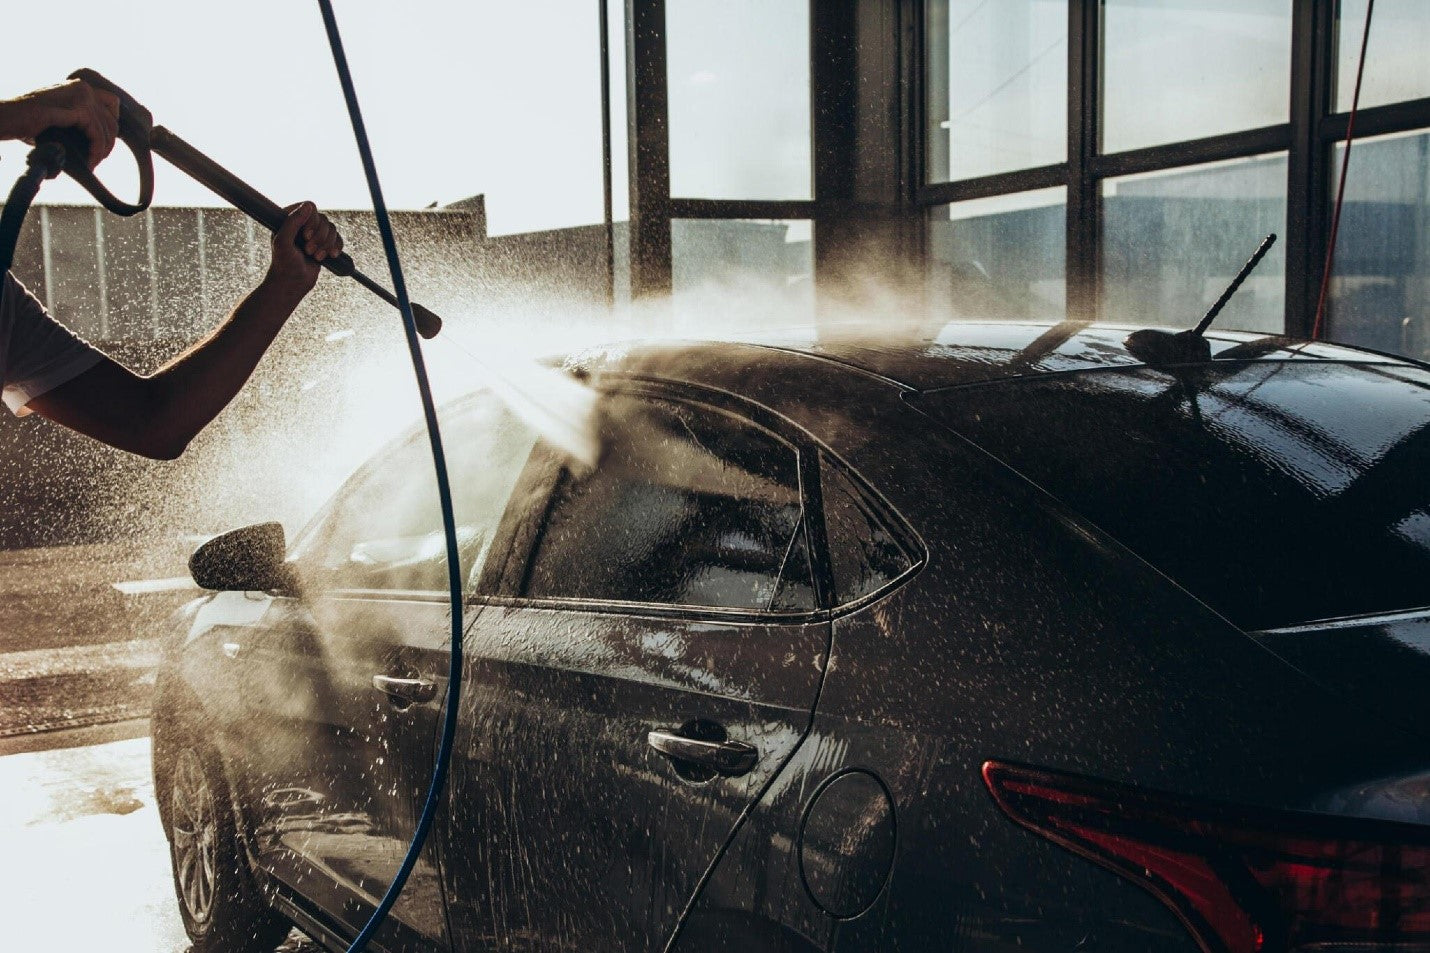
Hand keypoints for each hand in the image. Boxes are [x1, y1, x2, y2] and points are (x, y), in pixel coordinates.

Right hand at [0, 79, 119, 169]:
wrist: (5, 117)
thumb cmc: (27, 121)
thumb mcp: (59, 116)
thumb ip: (79, 120)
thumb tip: (103, 138)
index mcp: (79, 86)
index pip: (112, 104)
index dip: (111, 126)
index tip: (101, 144)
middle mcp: (82, 87)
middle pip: (112, 118)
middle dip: (108, 142)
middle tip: (97, 158)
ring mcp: (80, 95)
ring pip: (107, 128)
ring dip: (102, 150)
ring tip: (92, 163)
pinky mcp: (76, 108)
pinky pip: (97, 134)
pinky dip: (95, 151)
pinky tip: (89, 161)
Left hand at [265, 202, 342, 296]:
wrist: (293, 284)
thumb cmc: (284, 264)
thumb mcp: (283, 242)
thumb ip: (292, 222)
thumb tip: (308, 205)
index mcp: (288, 219)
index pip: (309, 207)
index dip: (312, 221)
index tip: (305, 236)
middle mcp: (302, 224)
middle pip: (323, 219)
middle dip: (319, 237)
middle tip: (308, 251)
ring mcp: (313, 234)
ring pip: (332, 229)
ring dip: (326, 245)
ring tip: (316, 257)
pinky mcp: (323, 244)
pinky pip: (338, 239)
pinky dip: (336, 248)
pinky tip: (330, 257)